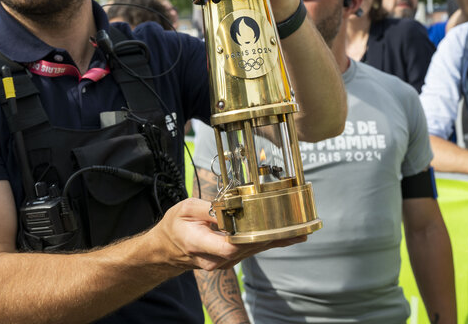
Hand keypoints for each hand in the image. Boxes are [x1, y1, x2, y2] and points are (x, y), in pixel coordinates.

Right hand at [152, 198, 305, 271]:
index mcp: (201, 244)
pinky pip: (251, 250)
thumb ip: (207, 208)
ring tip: (299, 233)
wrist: (167, 248)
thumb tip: (228, 206)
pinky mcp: (229, 259)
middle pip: (249, 248)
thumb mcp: (184, 209)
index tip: (271, 229)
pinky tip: (285, 238)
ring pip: (253, 250)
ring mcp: (223, 261)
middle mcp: (215, 258)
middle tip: (298, 230)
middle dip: (273, 239)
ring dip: (275, 242)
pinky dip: (267, 242)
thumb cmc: (175, 226)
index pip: (230, 245)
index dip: (251, 237)